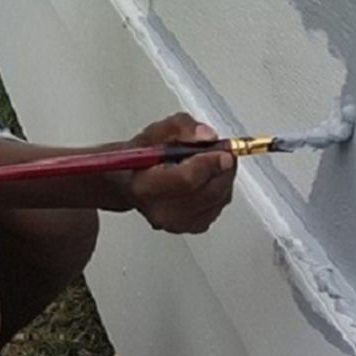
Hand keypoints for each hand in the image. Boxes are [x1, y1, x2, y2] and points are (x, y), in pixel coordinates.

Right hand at [125, 113, 235, 232]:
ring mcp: (179, 223)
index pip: (186, 179)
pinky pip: (221, 205)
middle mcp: (160, 211)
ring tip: (210, 163)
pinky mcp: (194, 227)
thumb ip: (181, 127)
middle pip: (209, 191)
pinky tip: (208, 179)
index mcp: (144, 186)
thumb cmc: (142, 158)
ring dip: (222, 177)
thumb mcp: (156, 131)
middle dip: (222, 168)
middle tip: (222, 151)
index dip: (209, 163)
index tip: (223, 150)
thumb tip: (206, 136)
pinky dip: (221, 188)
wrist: (131, 182)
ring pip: (219, 198)